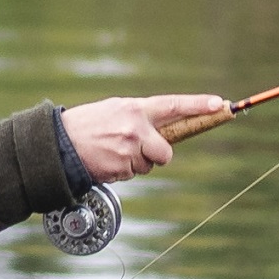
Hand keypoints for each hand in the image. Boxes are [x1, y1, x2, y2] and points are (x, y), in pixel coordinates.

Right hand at [65, 93, 230, 183]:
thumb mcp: (115, 110)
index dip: (198, 106)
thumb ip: (141, 117)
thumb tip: (166, 130)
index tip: (220, 104)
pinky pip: (133, 174)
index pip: (173, 105)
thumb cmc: (89, 125)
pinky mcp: (121, 169)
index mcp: (135, 108)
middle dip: (158, 155)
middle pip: (166, 152)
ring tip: (112, 151)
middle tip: (139, 149)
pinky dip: (122, 171)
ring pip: (148, 166)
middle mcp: (135, 128)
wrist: (58, 143)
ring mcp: (129, 150)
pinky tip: (106, 160)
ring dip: (135, 162)